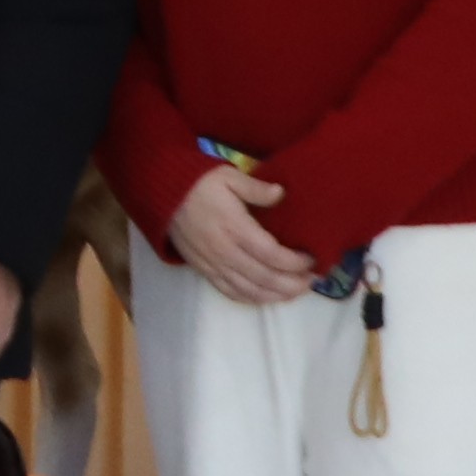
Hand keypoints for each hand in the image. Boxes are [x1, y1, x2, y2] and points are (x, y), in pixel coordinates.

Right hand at [165, 159, 324, 312]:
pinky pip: (230, 292)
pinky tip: (267, 297)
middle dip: (293, 284)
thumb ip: (256, 188)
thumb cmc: (198, 182)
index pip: (271, 254)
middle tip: (314, 281)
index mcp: (234, 227)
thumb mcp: (229, 176)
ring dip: (276, 296)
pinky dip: (252, 299)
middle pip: (265, 278)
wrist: (161, 195)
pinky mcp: (204, 271)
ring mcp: (213, 264)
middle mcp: (225, 251)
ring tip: (297, 293)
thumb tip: (281, 193)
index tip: (312, 260)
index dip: (295, 262)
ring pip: (249, 290)